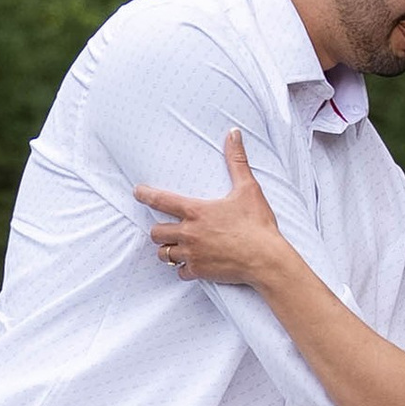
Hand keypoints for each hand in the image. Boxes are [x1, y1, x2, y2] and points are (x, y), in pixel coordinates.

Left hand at [138, 130, 291, 290]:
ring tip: (176, 247)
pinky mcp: (199, 271)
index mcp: (196, 211)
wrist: (266, 259)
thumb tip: (233, 133)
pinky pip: (180, 272)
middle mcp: (189, 233)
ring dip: (168, 250)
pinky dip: (183, 268)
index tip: (138, 192)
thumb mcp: (248, 188)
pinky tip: (192, 264)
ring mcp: (192, 254)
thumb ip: (237, 160)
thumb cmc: (257, 223)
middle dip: (159, 230)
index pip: (161, 200)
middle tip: (167, 228)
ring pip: (164, 254)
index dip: (145, 195)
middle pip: (156, 232)